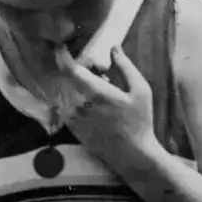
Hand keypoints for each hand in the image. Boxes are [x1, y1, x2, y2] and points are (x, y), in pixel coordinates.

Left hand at [55, 47, 157, 164]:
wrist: (132, 155)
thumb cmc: (139, 122)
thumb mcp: (141, 91)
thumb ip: (126, 68)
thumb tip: (113, 48)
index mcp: (97, 93)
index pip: (71, 71)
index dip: (62, 57)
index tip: (60, 47)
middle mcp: (81, 105)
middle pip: (74, 80)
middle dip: (85, 75)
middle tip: (105, 78)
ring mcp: (75, 119)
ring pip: (73, 95)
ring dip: (84, 91)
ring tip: (105, 100)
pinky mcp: (73, 129)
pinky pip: (71, 108)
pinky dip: (80, 104)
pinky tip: (98, 112)